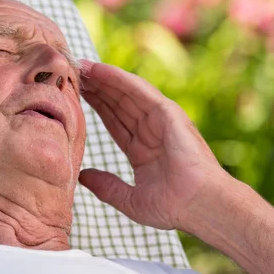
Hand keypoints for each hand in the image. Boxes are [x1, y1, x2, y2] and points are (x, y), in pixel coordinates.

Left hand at [79, 60, 231, 230]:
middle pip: (118, 104)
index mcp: (144, 150)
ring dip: (104, 78)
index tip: (76, 96)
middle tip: (74, 73)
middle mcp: (152, 131)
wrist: (200, 206)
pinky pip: (139, 91)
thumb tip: (82, 176)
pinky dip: (119, 78)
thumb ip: (106, 187)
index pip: (115, 123)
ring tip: (81, 66)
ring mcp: (160, 120)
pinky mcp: (167, 112)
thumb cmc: (174, 207)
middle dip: (97, 89)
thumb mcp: (131, 200)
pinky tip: (100, 70)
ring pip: (126, 93)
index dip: (97, 108)